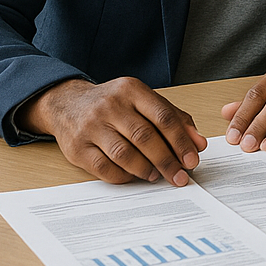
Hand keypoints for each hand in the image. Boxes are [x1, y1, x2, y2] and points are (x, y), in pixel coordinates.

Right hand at [16, 77, 206, 186]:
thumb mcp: (143, 101)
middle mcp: (110, 105)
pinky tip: (135, 176)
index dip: (181, 140)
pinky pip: (104, 168)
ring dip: (146, 169)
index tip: (192, 159)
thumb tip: (198, 143)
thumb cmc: (114, 105)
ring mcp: (91, 126)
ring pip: (124, 154)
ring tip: (157, 175)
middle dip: (167, 160)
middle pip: (145, 137)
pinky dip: (124, 176)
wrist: (68, 104)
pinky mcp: (77, 148)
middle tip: (180, 176)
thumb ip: (173, 119)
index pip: (163, 116)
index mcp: (131, 90)